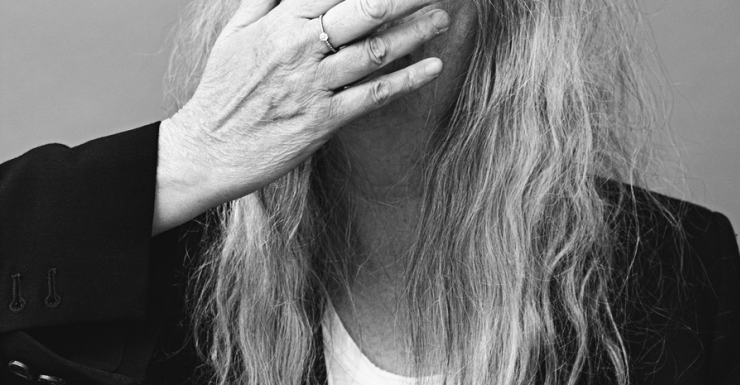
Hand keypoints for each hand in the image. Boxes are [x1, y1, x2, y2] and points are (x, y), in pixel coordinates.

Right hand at [154, 0, 450, 233]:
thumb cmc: (223, 90)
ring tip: (442, 18)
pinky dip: (406, 80)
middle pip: (364, 10)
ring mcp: (314, 84)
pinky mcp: (324, 120)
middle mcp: (300, 47)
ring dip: (415, 32)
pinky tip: (433, 67)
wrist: (207, 148)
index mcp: (280, 21)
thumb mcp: (236, 34)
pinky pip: (373, 95)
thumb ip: (267, 0)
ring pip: (375, 50)